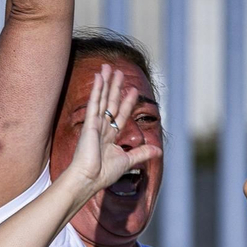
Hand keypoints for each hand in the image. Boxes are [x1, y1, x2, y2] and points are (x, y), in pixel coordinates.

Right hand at [63, 64, 162, 196]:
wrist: (88, 179)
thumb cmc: (103, 174)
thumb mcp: (128, 161)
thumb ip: (142, 153)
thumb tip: (158, 151)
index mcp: (110, 137)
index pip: (121, 114)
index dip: (127, 102)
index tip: (133, 90)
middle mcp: (102, 128)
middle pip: (111, 103)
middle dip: (115, 87)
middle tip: (119, 72)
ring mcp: (95, 124)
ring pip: (102, 99)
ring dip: (106, 83)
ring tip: (108, 67)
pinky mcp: (89, 124)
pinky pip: (94, 103)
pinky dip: (96, 89)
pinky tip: (99, 77)